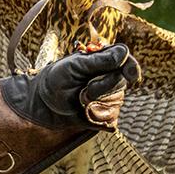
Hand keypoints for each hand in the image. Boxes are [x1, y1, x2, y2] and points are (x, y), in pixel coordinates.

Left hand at [0, 43, 141, 131]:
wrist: (43, 104)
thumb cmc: (57, 79)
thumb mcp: (74, 66)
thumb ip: (99, 61)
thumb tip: (123, 53)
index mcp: (105, 62)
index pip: (126, 62)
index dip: (131, 67)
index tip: (130, 74)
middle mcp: (112, 78)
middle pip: (120, 83)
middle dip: (101, 87)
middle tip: (84, 90)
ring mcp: (110, 98)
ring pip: (116, 103)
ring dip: (96, 104)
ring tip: (80, 99)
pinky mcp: (105, 116)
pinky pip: (111, 120)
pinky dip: (96, 118)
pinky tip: (85, 113)